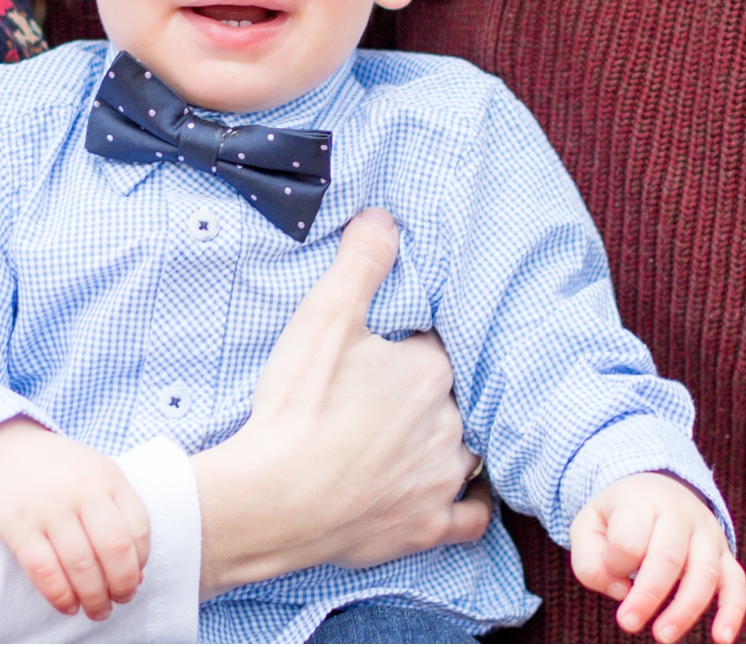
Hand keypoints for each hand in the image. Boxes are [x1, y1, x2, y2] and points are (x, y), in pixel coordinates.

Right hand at [0, 418, 150, 620]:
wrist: (2, 448)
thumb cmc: (58, 471)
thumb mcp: (95, 477)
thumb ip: (118, 517)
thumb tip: (137, 575)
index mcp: (107, 477)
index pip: (138, 528)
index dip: (140, 562)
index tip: (134, 577)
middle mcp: (81, 491)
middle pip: (114, 549)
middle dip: (121, 586)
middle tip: (118, 601)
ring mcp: (49, 507)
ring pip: (81, 565)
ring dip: (93, 598)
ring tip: (96, 610)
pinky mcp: (18, 526)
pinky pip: (44, 570)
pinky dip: (60, 596)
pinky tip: (68, 605)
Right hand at [189, 208, 490, 595]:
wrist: (274, 497)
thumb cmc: (298, 407)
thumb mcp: (324, 317)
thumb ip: (360, 263)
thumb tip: (385, 217)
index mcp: (430, 371)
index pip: (439, 347)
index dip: (413, 347)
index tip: (388, 351)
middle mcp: (449, 425)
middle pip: (454, 398)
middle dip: (429, 394)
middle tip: (390, 395)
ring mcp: (441, 480)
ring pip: (467, 451)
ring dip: (450, 442)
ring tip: (421, 436)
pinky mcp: (426, 528)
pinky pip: (471, 516)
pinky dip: (470, 503)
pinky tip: (463, 493)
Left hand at [571, 472, 745, 643]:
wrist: (655, 487)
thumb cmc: (617, 516)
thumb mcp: (588, 526)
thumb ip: (589, 561)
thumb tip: (622, 591)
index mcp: (641, 501)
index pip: (629, 540)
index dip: (615, 564)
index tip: (608, 570)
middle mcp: (680, 513)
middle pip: (668, 557)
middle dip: (648, 596)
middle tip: (628, 623)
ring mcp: (707, 532)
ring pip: (704, 573)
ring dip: (684, 610)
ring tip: (662, 636)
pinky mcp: (724, 553)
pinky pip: (736, 582)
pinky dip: (732, 612)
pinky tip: (721, 639)